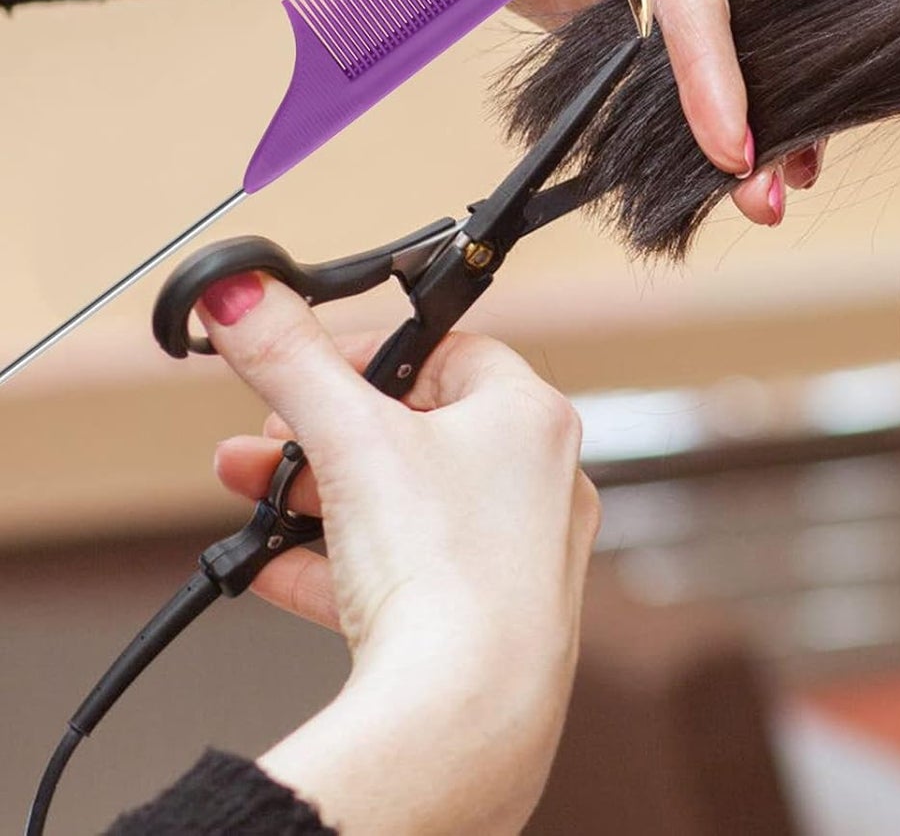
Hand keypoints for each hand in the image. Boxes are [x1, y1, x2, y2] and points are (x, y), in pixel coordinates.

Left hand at [180, 0, 821, 220]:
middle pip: (723, 19)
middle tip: (766, 190)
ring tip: (761, 202)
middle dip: (754, 105)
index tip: (725, 128)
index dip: (710, 50)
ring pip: (700, 53)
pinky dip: (686, 119)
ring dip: (736, 126)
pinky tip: (718, 174)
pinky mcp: (607, 5)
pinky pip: (650, 67)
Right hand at [200, 270, 589, 834]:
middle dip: (323, 437)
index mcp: (530, 418)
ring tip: (253, 504)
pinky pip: (406, 578)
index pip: (446, 353)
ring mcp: (517, 558)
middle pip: (416, 433)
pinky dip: (340, 569)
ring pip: (406, 508)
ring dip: (321, 502)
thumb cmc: (448, 572)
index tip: (307, 367)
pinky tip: (275, 572)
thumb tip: (245, 294)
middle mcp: (539, 482)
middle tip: (263, 443)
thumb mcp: (349, 439)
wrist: (467, 719)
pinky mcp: (486, 622)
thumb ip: (289, 359)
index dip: (368, 354)